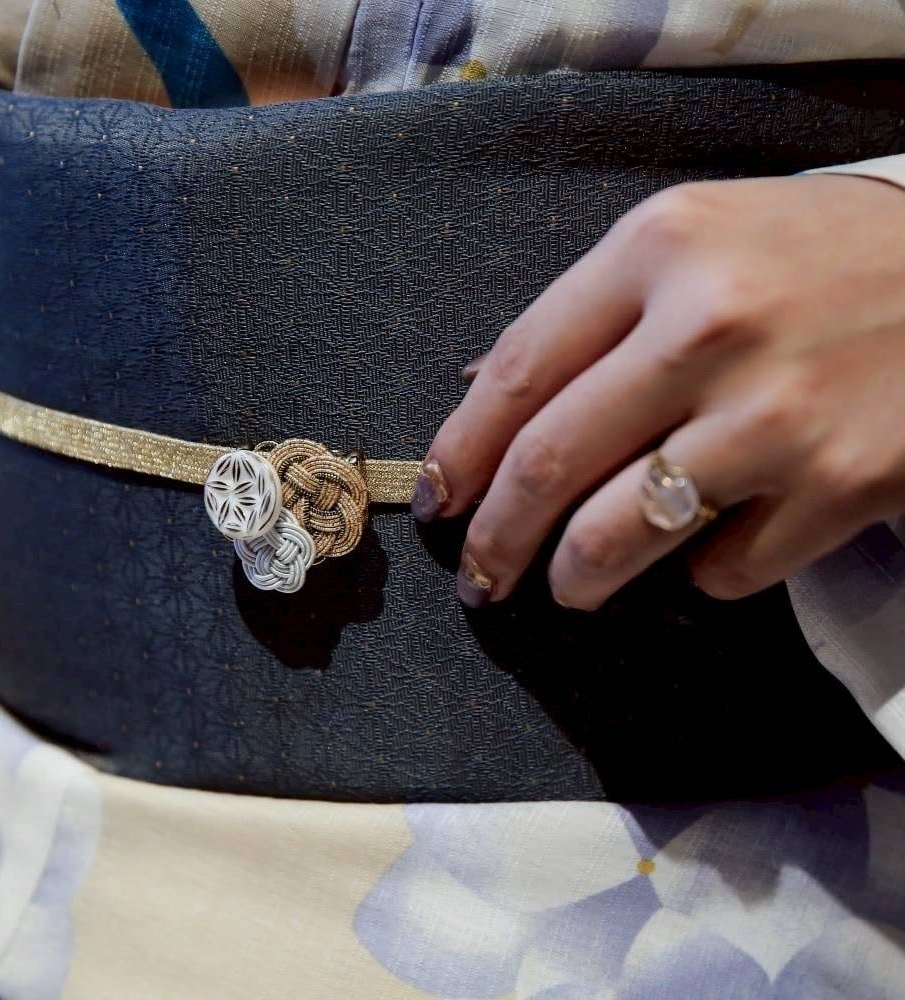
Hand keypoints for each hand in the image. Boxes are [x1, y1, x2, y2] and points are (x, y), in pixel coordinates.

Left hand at [411, 174, 904, 608]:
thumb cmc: (812, 258)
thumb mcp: (693, 243)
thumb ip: (588, 313)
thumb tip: (479, 387)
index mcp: (660, 248)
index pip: (518, 371)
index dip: (460, 450)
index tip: (437, 500)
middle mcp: (712, 326)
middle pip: (553, 461)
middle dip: (496, 536)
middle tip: (479, 577)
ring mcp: (781, 412)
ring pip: (622, 534)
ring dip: (575, 578)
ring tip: (568, 586)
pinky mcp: (845, 484)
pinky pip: (723, 567)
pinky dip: (698, 573)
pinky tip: (707, 546)